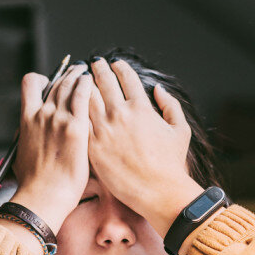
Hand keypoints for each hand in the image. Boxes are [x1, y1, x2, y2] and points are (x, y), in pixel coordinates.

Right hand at [9, 64, 91, 233]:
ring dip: (79, 75)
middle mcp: (41, 113)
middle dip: (68, 74)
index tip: (52, 81)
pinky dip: (87, 85)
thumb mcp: (22, 155)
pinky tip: (93, 83)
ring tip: (88, 73)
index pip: (31, 83)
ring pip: (70, 84)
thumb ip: (28, 139)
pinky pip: (83, 95)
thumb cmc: (34, 183)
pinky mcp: (75, 127)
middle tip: (78, 72)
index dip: (43, 78)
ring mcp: (58, 118)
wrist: (43, 196)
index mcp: (27, 118)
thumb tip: (30, 138)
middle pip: (56, 82)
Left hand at [88, 58, 203, 237]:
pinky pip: (79, 121)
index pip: (127, 78)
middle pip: (104, 82)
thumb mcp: (180, 130)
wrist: (157, 191)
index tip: (115, 63)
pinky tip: (73, 105)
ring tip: (80, 79)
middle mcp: (120, 114)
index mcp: (141, 107)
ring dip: (83, 85)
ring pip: (87, 98)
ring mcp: (104, 130)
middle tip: (93, 63)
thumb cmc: (171, 164)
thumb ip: (170, 106)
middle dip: (98, 69)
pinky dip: (75, 109)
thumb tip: (158, 90)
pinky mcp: (92, 146)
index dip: (119, 67)